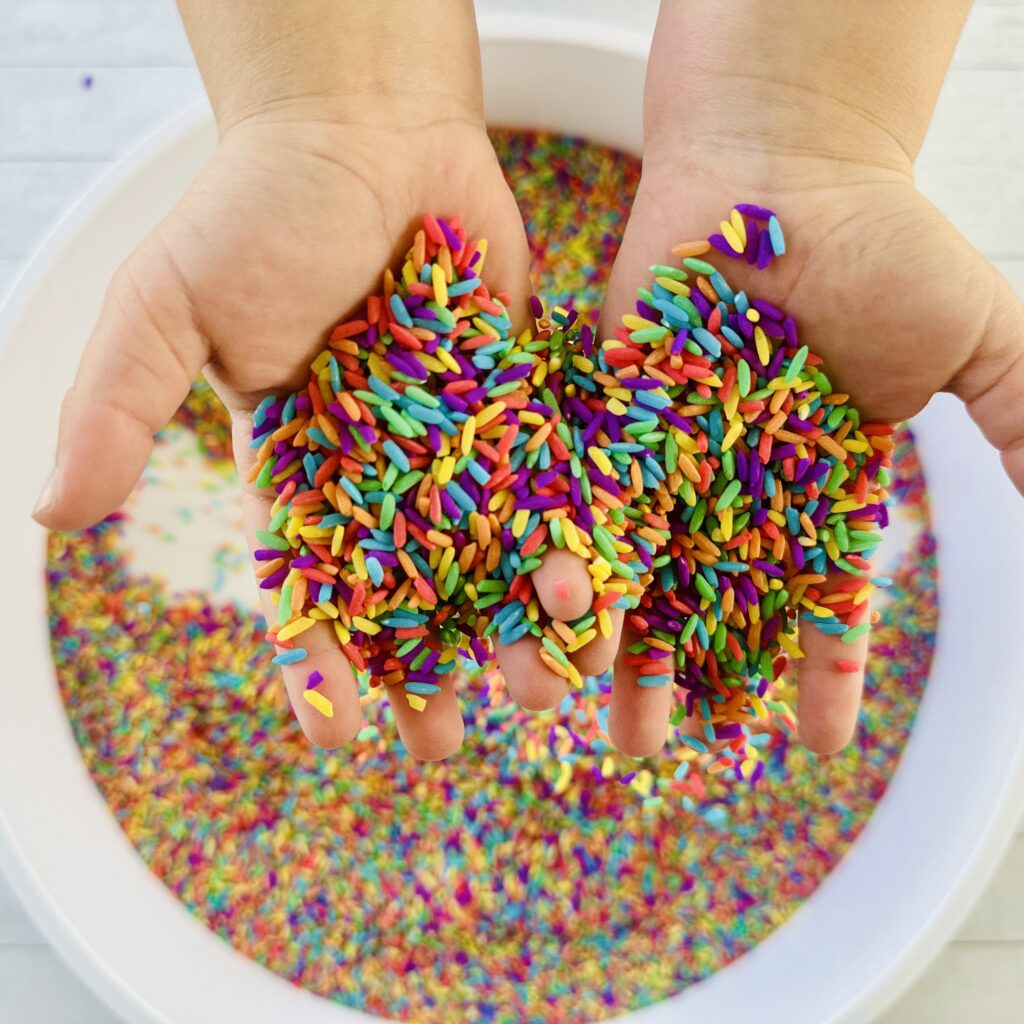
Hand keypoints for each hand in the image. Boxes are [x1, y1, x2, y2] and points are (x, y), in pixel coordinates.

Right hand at [31, 101, 616, 757]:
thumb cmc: (257, 211)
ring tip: (541, 688)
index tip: (337, 731)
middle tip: (444, 741)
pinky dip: (574, 540)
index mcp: (297, 471)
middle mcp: (380, 472)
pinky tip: (599, 596)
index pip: (304, 584)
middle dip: (424, 667)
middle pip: (406, 592)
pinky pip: (552, 486)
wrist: (367, 133)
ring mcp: (457, 444)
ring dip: (515, 624)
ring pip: (490, 556)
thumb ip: (117, 408)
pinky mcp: (521, 406)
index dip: (316, 660)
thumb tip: (49, 514)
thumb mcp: (165, 308)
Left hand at [599, 71, 1023, 758]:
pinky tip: (563, 630)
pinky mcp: (608, 417)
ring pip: (644, 571)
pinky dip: (577, 569)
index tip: (810, 744)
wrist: (777, 159)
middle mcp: (739, 479)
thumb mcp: (976, 342)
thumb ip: (1023, 424)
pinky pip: (587, 507)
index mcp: (821, 479)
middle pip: (718, 602)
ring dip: (627, 651)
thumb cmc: (881, 241)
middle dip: (703, 678)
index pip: (821, 596)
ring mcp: (669, 451)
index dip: (820, 671)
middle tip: (678, 754)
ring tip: (612, 729)